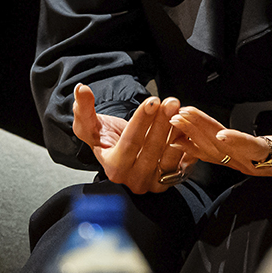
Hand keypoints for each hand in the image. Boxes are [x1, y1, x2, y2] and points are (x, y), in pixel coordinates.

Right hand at [71, 85, 194, 194]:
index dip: (142, 121)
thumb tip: (81, 89)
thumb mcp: (89, 126)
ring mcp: (152, 182)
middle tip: (171, 101)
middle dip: (163, 122)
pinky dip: (188, 146)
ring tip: (182, 112)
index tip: (152, 101)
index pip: (130, 142)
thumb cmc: (105, 139)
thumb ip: (83, 109)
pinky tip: (190, 128)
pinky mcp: (169, 181)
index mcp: (113, 168)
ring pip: (169, 157)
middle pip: (152, 149)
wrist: (121, 155)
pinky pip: (183, 164)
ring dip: (178, 132)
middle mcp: (133, 179)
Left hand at [169, 74, 271, 181]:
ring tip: (175, 118)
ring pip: (214, 153)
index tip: (222, 134)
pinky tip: (175, 133)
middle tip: (183, 115)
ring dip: (193, 136)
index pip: (257, 149)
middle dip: (203, 133)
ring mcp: (246, 164)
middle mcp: (259, 163)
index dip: (239, 142)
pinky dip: (193, 144)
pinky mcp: (238, 161)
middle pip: (226, 150)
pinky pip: (212, 155)